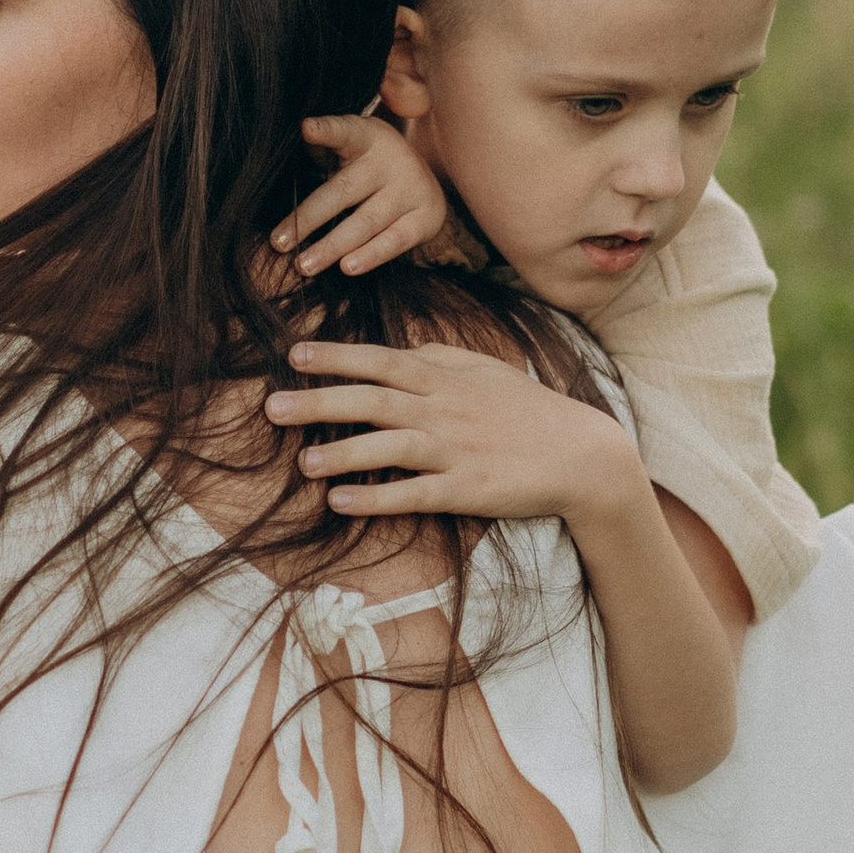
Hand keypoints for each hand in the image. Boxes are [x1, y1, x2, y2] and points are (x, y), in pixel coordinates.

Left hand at [266, 340, 651, 529]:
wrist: (581, 454)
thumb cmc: (529, 411)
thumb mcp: (486, 371)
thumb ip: (440, 358)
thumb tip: (397, 350)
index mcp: (447, 378)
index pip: (382, 362)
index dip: (337, 358)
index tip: (294, 355)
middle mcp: (446, 410)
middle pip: (374, 401)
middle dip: (321, 402)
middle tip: (272, 406)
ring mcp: (456, 450)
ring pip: (390, 447)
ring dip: (343, 454)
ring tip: (303, 463)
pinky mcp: (467, 489)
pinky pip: (414, 494)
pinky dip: (377, 498)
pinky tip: (342, 502)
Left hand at [270, 115, 451, 278]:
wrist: (425, 182)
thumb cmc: (369, 167)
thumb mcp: (351, 148)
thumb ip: (321, 152)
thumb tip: (276, 165)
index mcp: (366, 137)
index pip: (344, 131)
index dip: (326, 130)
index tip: (305, 128)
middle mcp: (390, 160)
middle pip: (344, 190)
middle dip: (309, 218)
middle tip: (279, 242)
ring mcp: (410, 189)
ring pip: (365, 222)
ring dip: (332, 246)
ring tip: (304, 265)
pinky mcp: (424, 218)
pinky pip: (393, 242)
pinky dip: (369, 256)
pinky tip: (346, 268)